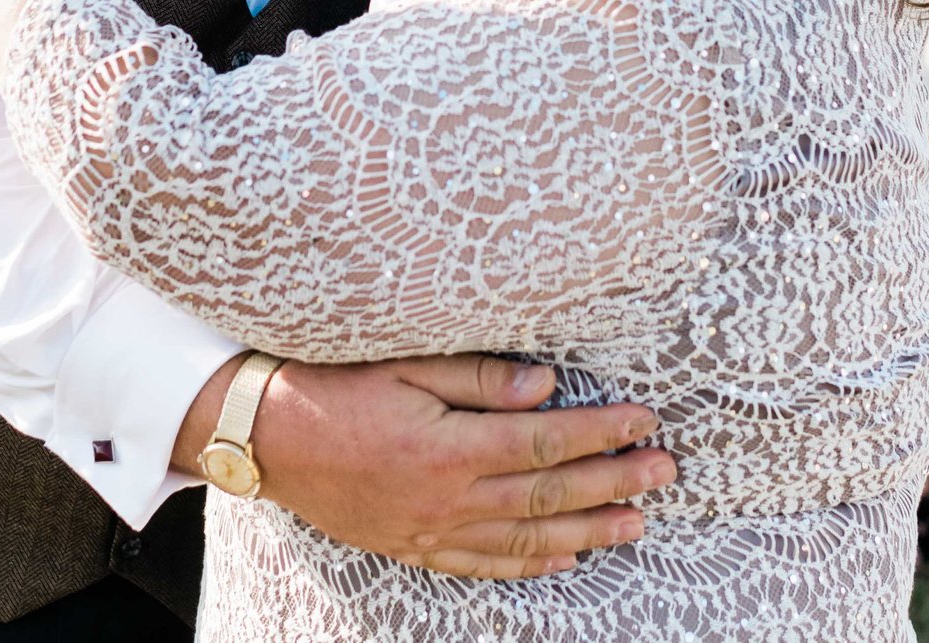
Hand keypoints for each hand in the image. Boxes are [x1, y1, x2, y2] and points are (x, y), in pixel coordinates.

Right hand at [246, 356, 673, 579]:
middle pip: (549, 493)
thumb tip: (547, 386)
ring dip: (588, 530)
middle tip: (664, 472)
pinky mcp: (412, 545)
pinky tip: (564, 560)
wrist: (263, 438)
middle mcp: (446, 497)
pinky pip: (482, 564)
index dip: (601, 432)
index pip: (546, 441)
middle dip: (614, 482)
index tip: (644, 420)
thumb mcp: (403, 362)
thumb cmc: (332, 384)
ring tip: (636, 523)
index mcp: (448, 446)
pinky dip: (529, 564)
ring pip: (526, 537)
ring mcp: (430, 529)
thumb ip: (478, 377)